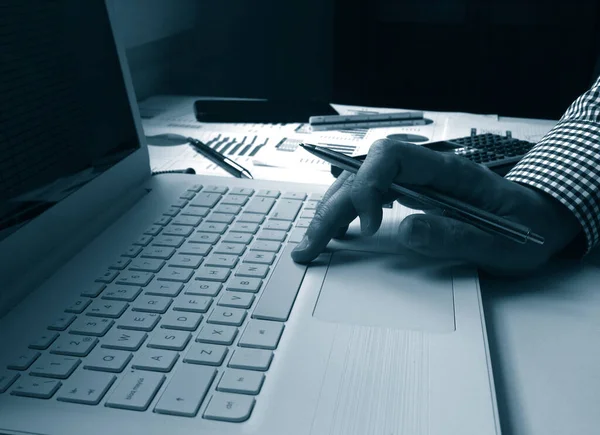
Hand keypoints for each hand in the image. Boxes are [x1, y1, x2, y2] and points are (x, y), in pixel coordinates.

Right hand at [291, 139, 581, 275]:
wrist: (539, 223)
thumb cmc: (526, 230)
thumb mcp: (502, 243)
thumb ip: (457, 236)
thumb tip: (406, 230)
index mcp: (448, 171)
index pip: (391, 156)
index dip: (368, 186)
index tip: (368, 227)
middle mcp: (424, 171)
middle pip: (364, 173)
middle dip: (333, 207)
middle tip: (313, 245)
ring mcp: (415, 183)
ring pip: (359, 185)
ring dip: (330, 212)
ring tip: (311, 244)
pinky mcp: (410, 198)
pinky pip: (368, 197)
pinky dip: (346, 214)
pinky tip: (336, 232)